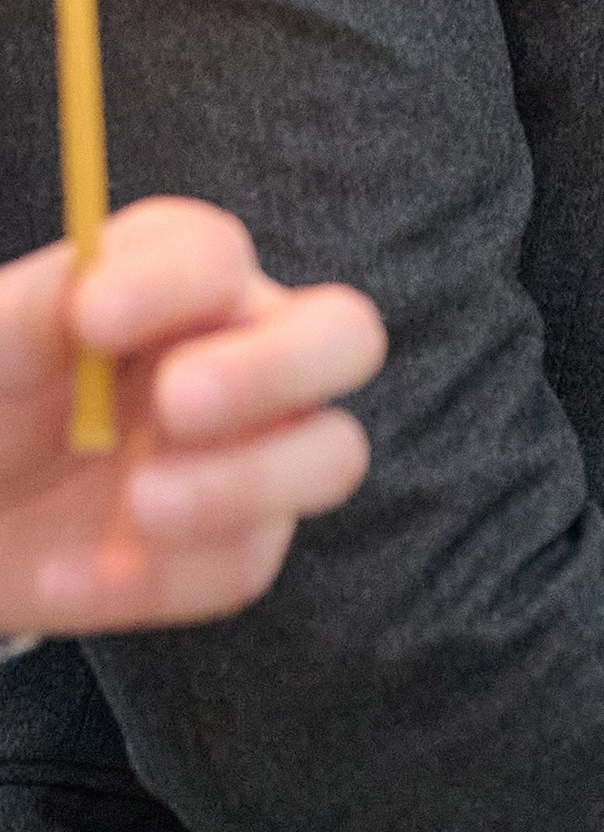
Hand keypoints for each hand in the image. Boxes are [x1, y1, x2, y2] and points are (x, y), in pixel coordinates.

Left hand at [0, 202, 384, 636]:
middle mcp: (248, 353)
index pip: (215, 256)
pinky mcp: (237, 545)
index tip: (92, 316)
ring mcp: (259, 454)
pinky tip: (65, 574)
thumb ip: (30, 312)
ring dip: (247, 481)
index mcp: (183, 278)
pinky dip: (156, 575)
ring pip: (333, 455)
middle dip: (274, 369)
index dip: (168, 282)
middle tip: (178, 401)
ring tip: (140, 502)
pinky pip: (238, 564)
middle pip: (345, 335)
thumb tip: (80, 295)